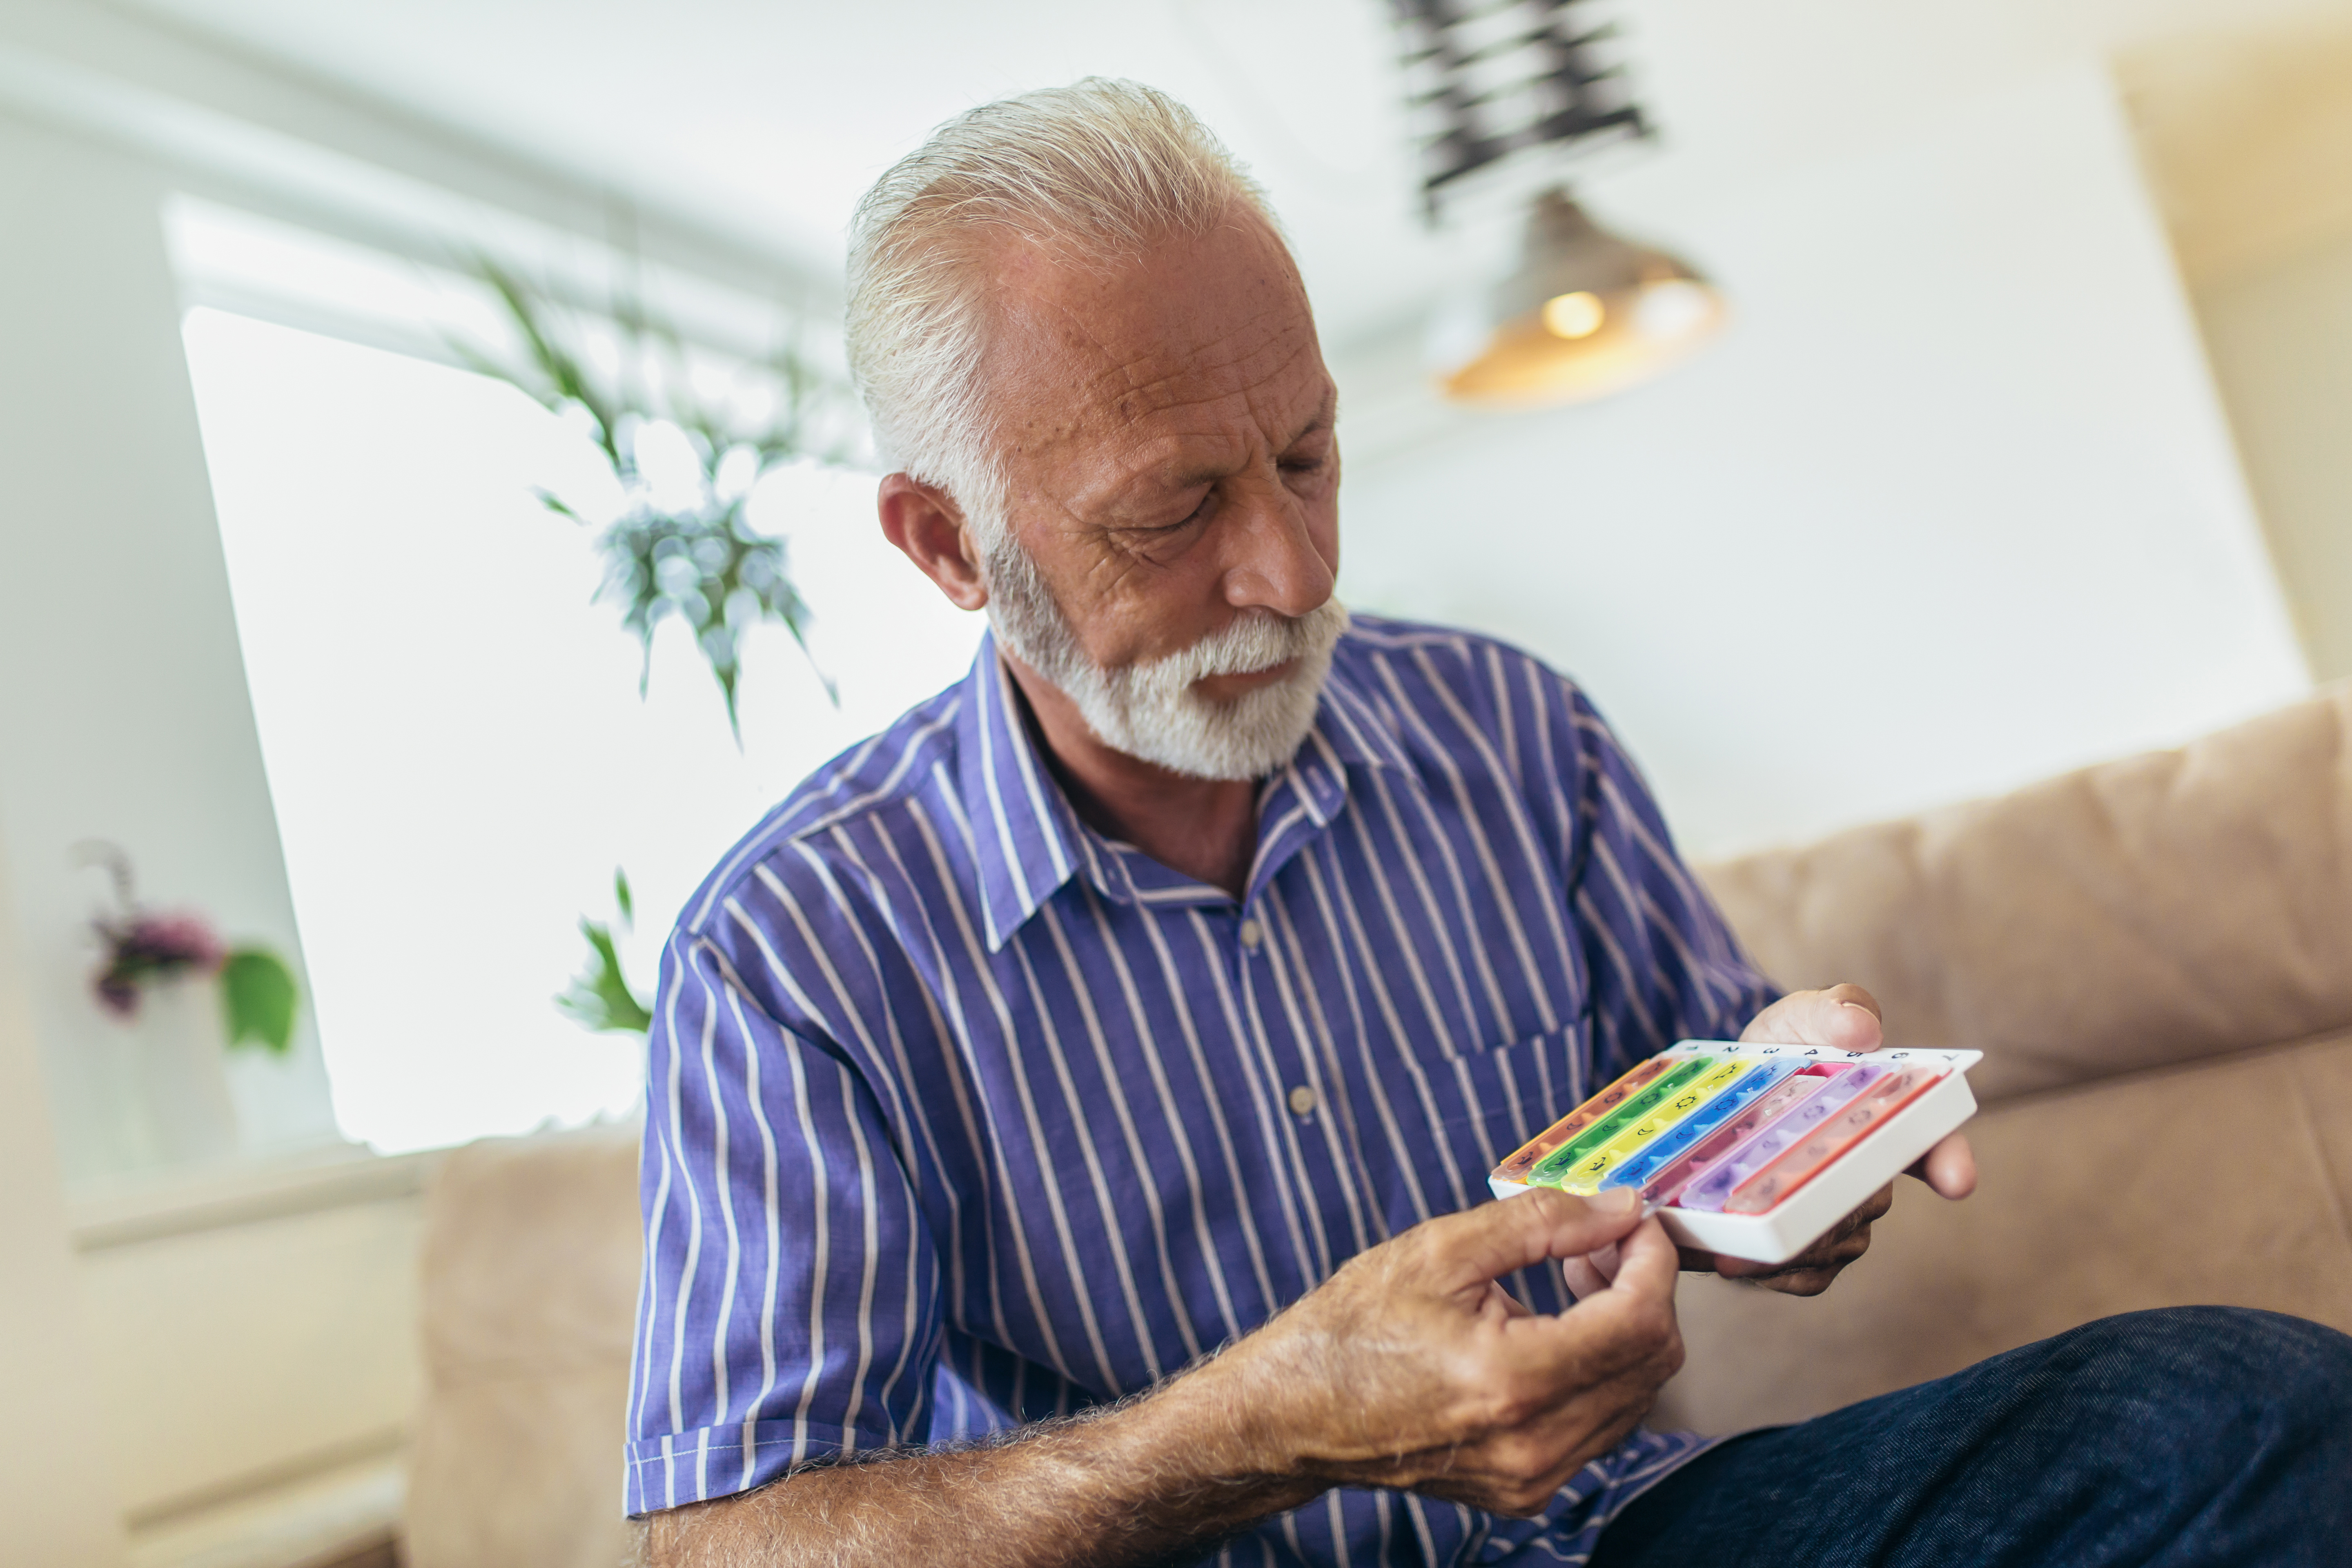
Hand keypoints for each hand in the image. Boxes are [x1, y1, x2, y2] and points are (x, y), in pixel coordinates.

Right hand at [1193, 1188, 1682, 1517]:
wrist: (1298, 1410)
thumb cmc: (1354, 1328)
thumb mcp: (1440, 1249)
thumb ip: (1542, 1223)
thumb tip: (1620, 1209)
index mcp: (1511, 1380)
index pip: (1639, 1322)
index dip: (1652, 1261)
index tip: (1635, 1222)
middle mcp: (1533, 1443)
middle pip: (1650, 1363)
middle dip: (1643, 1289)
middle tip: (1601, 1242)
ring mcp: (1533, 1477)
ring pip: (1634, 1397)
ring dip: (1623, 1330)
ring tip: (1573, 1280)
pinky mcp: (1528, 1489)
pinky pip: (1602, 1426)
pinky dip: (1599, 1371)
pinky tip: (1554, 1331)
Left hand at [1675, 984, 1976, 1295]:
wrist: (1716, 1094)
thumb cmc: (1780, 1048)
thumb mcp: (1800, 1017)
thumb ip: (1834, 1010)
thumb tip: (1862, 1028)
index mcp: (1886, 1118)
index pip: (1935, 1139)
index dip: (1950, 1158)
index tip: (1958, 1179)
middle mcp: (1870, 1173)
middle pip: (1870, 1204)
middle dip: (1834, 1205)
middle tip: (1782, 1196)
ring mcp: (1836, 1213)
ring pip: (1837, 1245)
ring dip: (1796, 1242)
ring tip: (1740, 1230)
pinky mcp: (1800, 1247)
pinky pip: (1806, 1276)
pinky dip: (1775, 1271)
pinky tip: (1737, 1259)